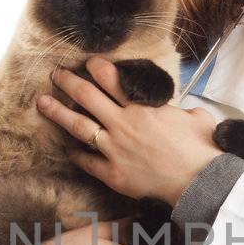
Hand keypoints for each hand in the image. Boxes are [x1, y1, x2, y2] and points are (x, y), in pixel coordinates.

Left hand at [36, 55, 222, 204]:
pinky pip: (87, 161)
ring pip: (78, 126)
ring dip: (58, 112)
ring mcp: (114, 149)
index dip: (96, 67)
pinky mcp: (113, 173)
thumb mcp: (198, 119)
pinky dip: (75, 154)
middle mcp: (123, 124)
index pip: (111, 79)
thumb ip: (186, 112)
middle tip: (55, 74)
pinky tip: (67, 149)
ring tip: (43, 103)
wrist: (198, 182)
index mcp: (143, 107)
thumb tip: (188, 113)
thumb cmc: (200, 150)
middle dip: (68, 82)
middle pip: (87, 96)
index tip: (87, 62)